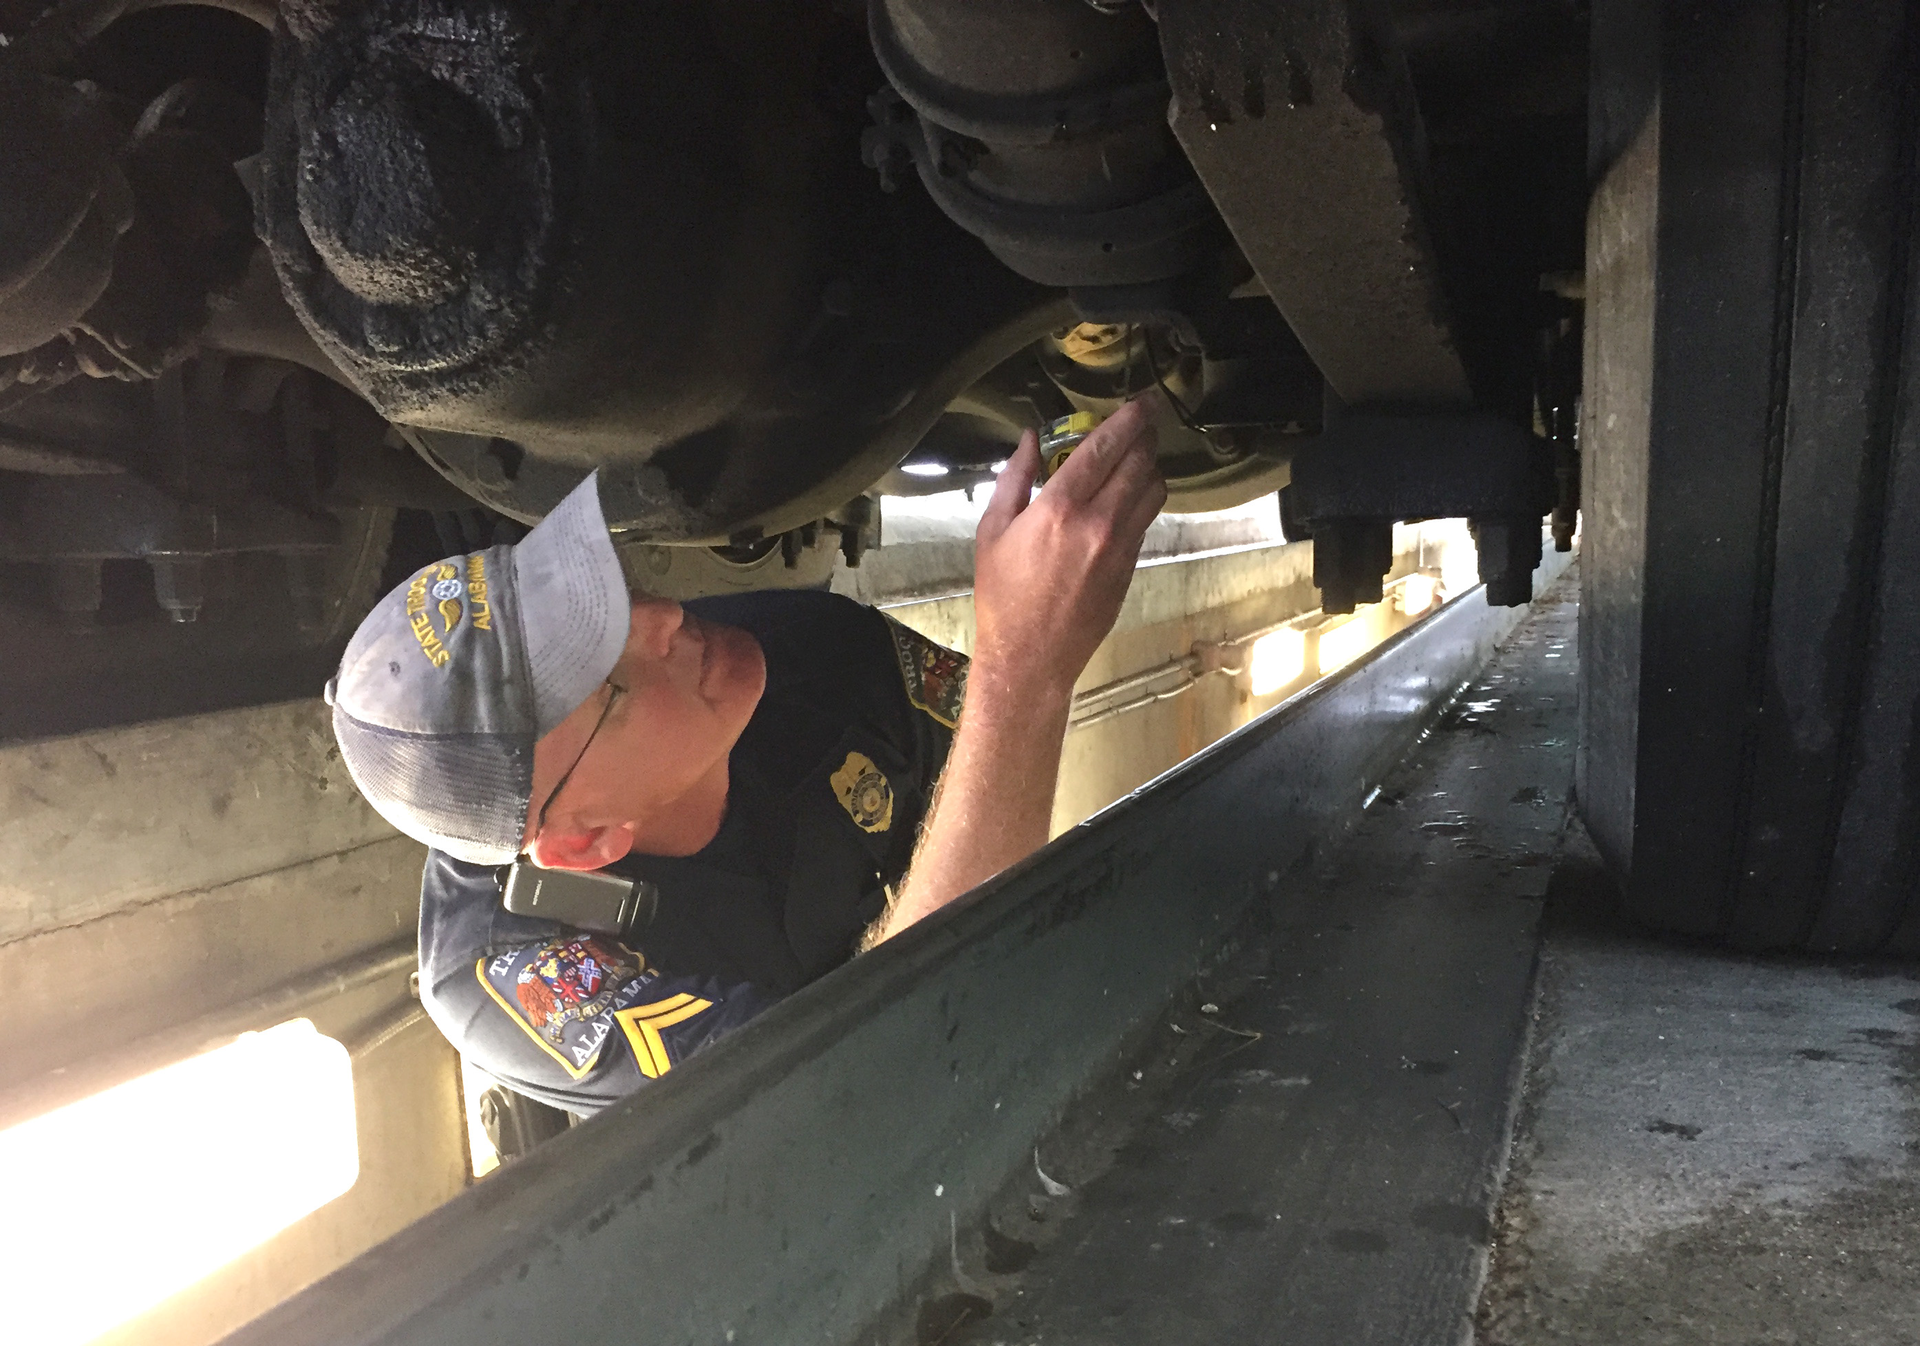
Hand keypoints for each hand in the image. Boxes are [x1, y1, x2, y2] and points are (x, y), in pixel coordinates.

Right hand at [972, 396, 1166, 701]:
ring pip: (1153, 490)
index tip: (1142, 402)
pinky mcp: (1131, 567)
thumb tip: (1029, 439)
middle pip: (1139, 462)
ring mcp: (1120, 547)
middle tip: (1145, 420)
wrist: (1030, 655)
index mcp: (1058, 508)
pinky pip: (1147, 520)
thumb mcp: (993, 531)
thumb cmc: (1003, 595)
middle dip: (1146, 435)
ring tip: (1139, 455)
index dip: (1129, 419)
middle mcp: (1097, 523)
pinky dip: (1144, 499)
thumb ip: (1014, 478)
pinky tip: (1130, 494)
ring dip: (1150, 466)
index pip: (1105, 448)